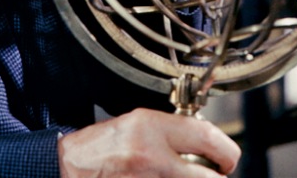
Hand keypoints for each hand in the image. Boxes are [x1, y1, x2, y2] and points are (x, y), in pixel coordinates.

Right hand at [58, 108, 240, 176]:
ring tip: (182, 175)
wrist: (70, 169)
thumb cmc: (99, 147)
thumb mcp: (134, 123)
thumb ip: (169, 131)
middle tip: (214, 172)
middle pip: (210, 177)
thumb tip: (203, 141)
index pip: (207, 136)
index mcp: (150, 127)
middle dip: (216, 177)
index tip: (227, 157)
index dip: (227, 150)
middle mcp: (153, 155)